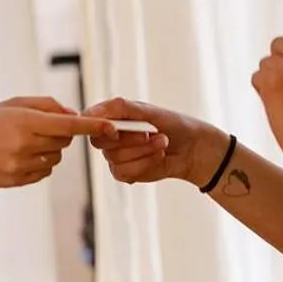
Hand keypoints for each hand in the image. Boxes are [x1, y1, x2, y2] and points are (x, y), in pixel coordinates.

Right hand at [0, 97, 111, 188]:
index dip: (93, 126)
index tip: (113, 128)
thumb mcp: (10, 105)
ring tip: (20, 143)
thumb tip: (72, 114)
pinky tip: (15, 157)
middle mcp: (26, 144)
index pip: (69, 124)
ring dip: (48, 150)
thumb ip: (45, 106)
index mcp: (25, 121)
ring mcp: (21, 165)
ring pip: (55, 159)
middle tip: (36, 129)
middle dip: (60, 135)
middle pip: (64, 142)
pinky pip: (43, 173)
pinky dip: (38, 164)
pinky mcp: (18, 181)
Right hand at [83, 98, 224, 186]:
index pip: (89, 120)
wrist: (192, 148)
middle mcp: (109, 136)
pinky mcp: (124, 172)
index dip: (98, 126)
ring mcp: (115, 156)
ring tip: (162, 142)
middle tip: (150, 133)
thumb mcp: (148, 111)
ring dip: (142, 151)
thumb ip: (120, 108)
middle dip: (128, 138)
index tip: (116, 130)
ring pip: (114, 158)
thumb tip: (92, 112)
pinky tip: (158, 157)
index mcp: (111, 116)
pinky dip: (144, 164)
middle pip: (99, 141)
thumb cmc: (172, 124)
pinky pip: (123, 172)